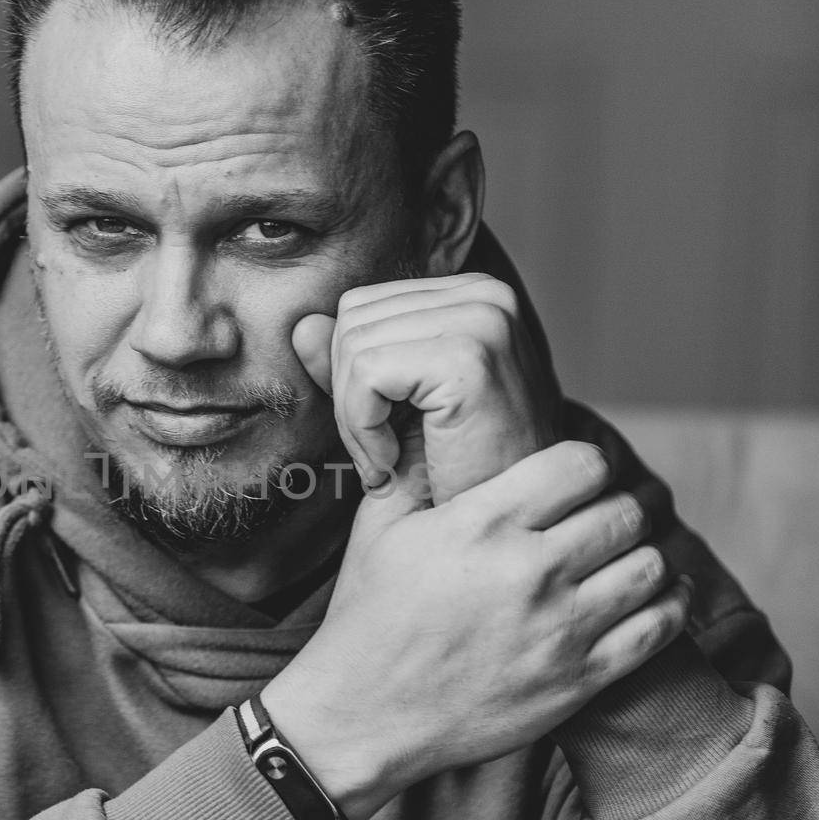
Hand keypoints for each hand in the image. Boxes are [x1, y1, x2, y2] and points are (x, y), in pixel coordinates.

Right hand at [261, 441, 689, 819]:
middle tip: (614, 510)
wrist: (364, 713)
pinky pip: (658, 630)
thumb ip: (416, 468)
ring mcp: (560, 628)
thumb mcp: (379, 526)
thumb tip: (436, 422)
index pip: (583, 464)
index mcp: (483, 523)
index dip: (587, 463)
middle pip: (626, 512)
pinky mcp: (578, 679)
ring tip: (631, 551)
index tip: (577, 477)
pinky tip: (653, 594)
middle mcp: (530, 570)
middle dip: (624, 504)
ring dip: (647, 552)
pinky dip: (668, 604)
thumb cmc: (369, 614)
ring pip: (651, 566)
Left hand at [292, 273, 556, 504]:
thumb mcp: (402, 410)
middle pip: (353, 319)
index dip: (351, 375)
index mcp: (475, 294)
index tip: (380, 431)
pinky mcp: (470, 356)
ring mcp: (484, 319)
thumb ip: (354, 366)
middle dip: (348, 396)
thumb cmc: (466, 474)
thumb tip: (302, 327)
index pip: (363, 307)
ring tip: (388, 460)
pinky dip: (363, 428)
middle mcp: (487, 293)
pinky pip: (366, 374)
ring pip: (353, 346)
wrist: (516, 526)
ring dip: (354, 420)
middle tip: (379, 453)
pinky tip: (393, 461)